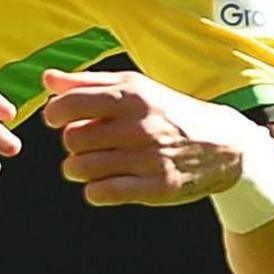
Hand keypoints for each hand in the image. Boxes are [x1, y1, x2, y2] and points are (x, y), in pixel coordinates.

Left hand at [41, 67, 253, 205]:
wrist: (225, 145)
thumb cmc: (168, 111)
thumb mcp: (135, 88)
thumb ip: (88, 82)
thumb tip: (47, 80)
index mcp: (131, 96)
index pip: (67, 106)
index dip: (55, 114)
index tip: (60, 119)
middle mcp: (140, 126)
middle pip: (72, 139)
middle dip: (72, 142)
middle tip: (87, 142)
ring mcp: (149, 158)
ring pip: (81, 168)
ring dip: (79, 168)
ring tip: (93, 163)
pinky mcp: (157, 187)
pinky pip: (101, 193)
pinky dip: (95, 190)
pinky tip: (105, 182)